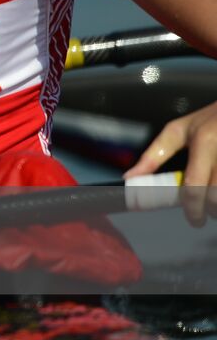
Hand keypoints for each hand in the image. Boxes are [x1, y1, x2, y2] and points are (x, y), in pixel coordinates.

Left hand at [126, 99, 216, 224]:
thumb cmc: (207, 120)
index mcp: (203, 142)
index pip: (195, 185)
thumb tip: (130, 177)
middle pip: (215, 195)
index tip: (194, 219)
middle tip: (205, 213)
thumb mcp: (177, 131)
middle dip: (211, 210)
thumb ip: (154, 156)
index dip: (193, 209)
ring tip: (214, 203)